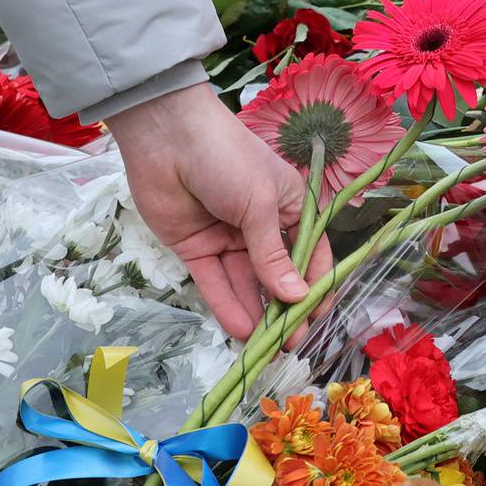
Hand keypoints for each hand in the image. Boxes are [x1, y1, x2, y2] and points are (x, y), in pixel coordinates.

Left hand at [104, 82, 323, 340]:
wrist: (167, 137)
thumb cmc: (228, 158)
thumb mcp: (261, 205)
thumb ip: (273, 255)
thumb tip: (296, 299)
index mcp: (290, 207)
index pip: (310, 254)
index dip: (314, 286)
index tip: (318, 320)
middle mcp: (262, 226)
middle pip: (277, 275)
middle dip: (285, 309)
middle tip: (291, 345)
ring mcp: (228, 238)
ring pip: (246, 284)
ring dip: (257, 313)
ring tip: (267, 347)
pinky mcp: (196, 249)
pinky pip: (216, 283)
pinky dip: (228, 306)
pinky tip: (241, 330)